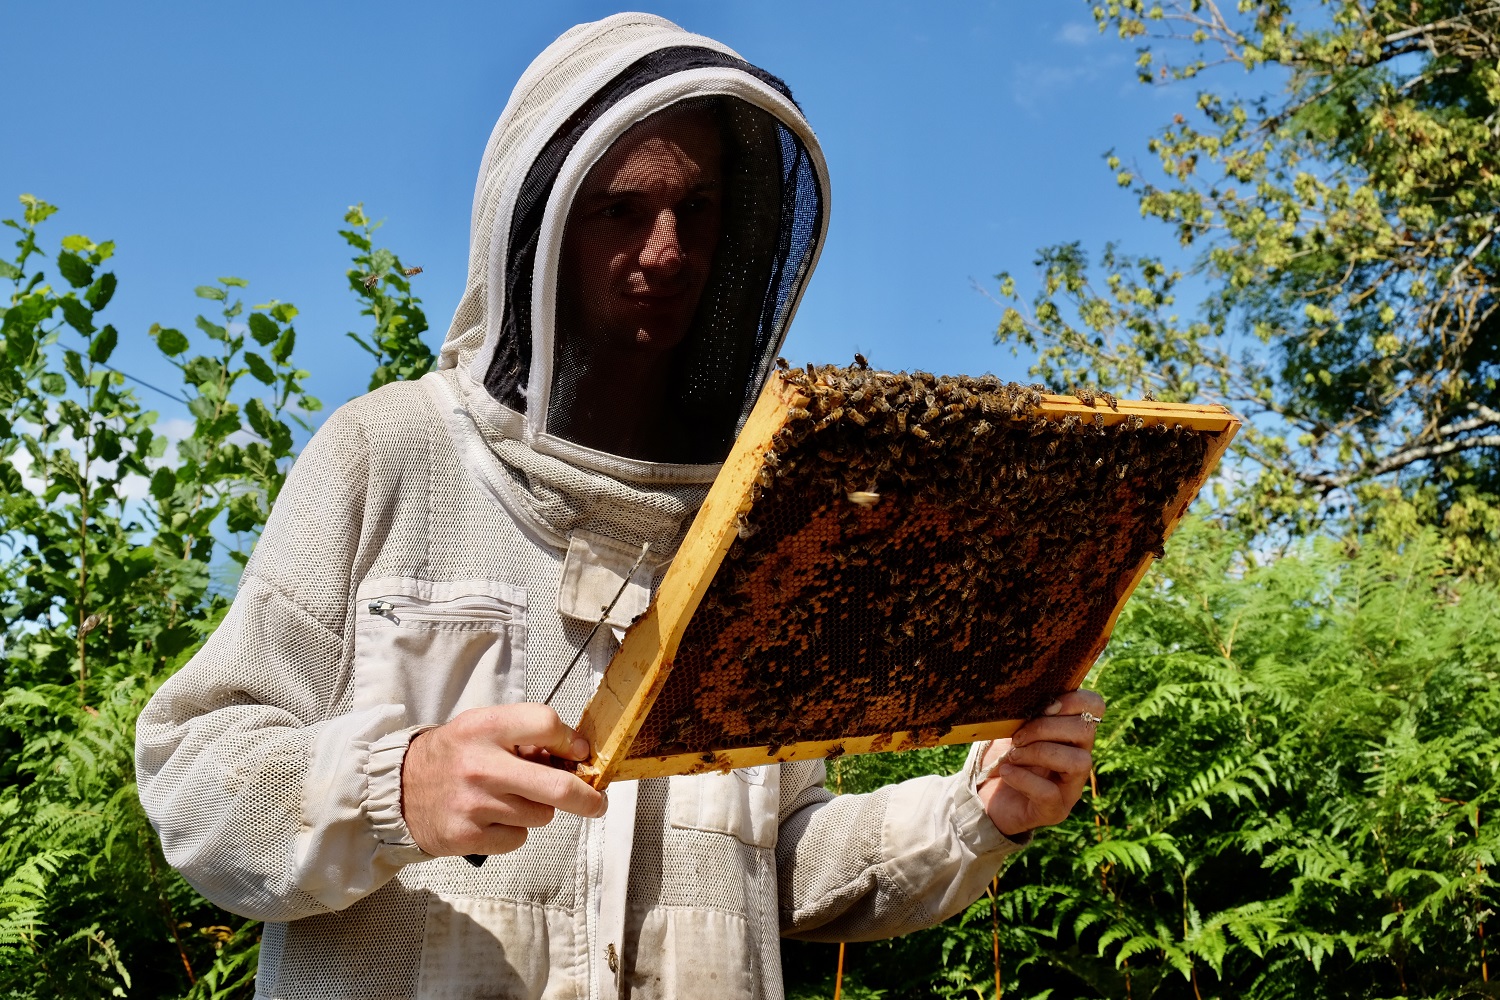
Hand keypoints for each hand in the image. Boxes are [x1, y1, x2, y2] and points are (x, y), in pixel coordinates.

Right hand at [401, 703, 606, 856]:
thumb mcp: (482, 728)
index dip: (570, 741)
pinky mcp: (469, 837)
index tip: (579, 753)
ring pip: (541, 815)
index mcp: (485, 727)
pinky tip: (492, 819)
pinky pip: (518, 838)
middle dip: (588, 798)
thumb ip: (524, 735)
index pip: (546, 724)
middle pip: (558, 786)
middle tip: (597, 802)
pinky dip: (513, 831)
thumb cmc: (452, 756)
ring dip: (537, 809)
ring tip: (509, 798)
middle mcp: (481, 765)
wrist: (397, 790)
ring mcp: (475, 805)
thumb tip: (575, 755)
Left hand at [976, 689, 1102, 837]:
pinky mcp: (1056, 811)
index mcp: (1071, 733)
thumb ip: (1023, 711)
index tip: (1043, 706)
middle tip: (1017, 738)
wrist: (983, 798)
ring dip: (1039, 753)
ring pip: (1078, 761)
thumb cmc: (1001, 757)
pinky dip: (1023, 778)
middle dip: (1046, 728)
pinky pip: (1050, 792)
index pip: (1095, 706)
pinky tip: (1006, 772)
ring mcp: (1071, 787)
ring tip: (1013, 756)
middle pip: (1085, 731)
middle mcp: (1079, 757)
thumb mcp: (1010, 727)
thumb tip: (1022, 693)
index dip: (1074, 700)